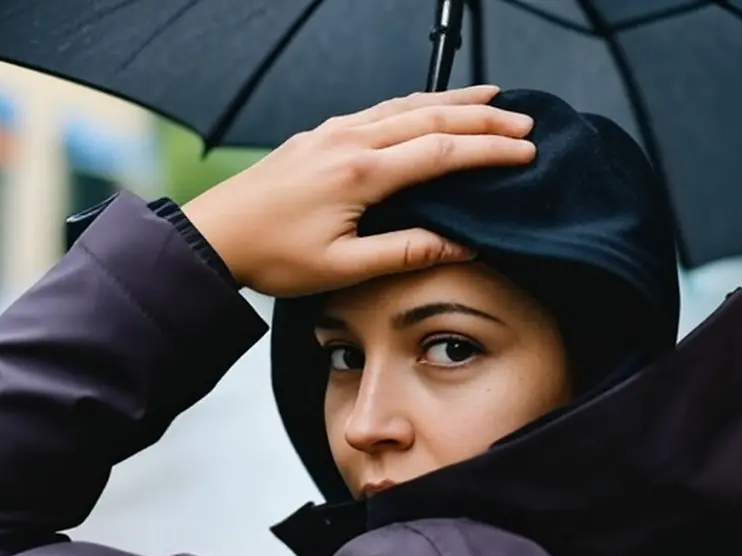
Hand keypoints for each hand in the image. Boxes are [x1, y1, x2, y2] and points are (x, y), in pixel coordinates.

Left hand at [182, 85, 535, 296]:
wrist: (215, 235)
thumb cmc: (273, 256)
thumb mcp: (342, 267)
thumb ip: (405, 253)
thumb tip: (461, 245)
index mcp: (360, 173)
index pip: (442, 152)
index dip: (490, 152)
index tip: (526, 153)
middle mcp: (349, 139)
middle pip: (432, 117)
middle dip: (484, 121)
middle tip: (525, 124)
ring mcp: (333, 130)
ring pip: (407, 104)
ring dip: (454, 101)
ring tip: (493, 101)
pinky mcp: (321, 133)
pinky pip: (381, 108)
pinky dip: (418, 103)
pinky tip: (431, 106)